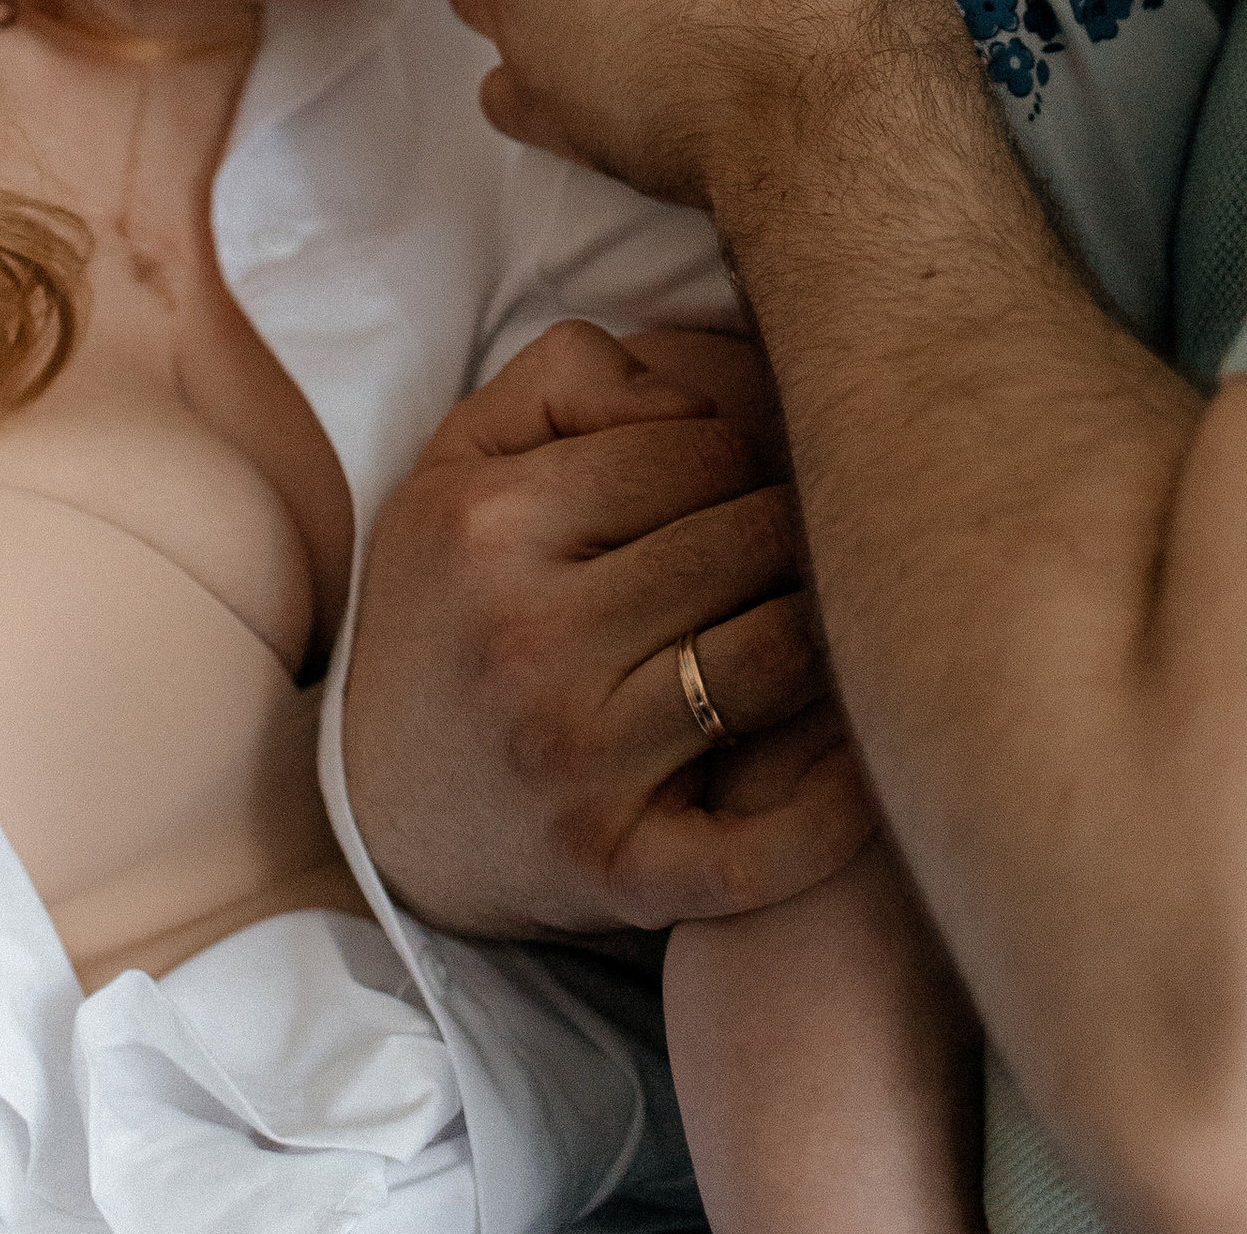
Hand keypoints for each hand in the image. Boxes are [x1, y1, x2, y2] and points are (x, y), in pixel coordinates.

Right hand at [342, 318, 871, 935]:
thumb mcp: (465, 456)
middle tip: (778, 560)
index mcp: (489, 526)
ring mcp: (576, 765)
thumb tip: (699, 402)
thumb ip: (573, 374)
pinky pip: (771, 845)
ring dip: (820, 636)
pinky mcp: (619, 872)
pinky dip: (840, 805)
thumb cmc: (456, 606)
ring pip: (781, 657)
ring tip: (809, 628)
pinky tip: (861, 755)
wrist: (385, 814)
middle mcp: (526, 641)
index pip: (703, 450)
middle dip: (782, 537)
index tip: (719, 496)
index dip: (733, 460)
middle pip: (753, 542)